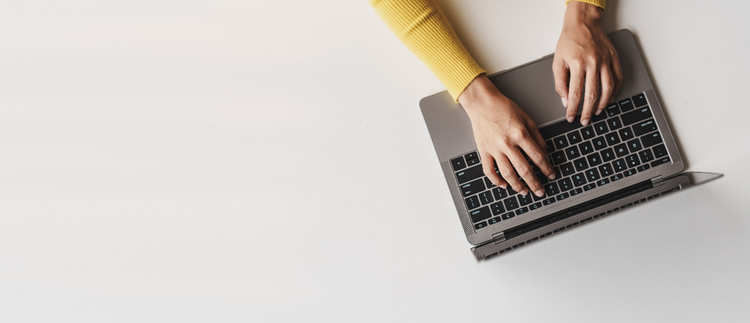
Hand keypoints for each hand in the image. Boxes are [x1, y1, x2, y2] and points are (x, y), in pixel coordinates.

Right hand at [458, 75, 555, 196]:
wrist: (482, 103)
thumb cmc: (504, 108)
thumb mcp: (527, 118)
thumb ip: (537, 136)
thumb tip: (544, 152)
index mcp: (521, 134)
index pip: (538, 157)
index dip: (547, 169)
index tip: (551, 175)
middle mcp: (508, 144)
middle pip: (524, 169)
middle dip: (535, 183)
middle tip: (541, 192)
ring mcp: (494, 149)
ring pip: (508, 174)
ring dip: (518, 186)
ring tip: (525, 192)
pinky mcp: (483, 151)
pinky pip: (489, 170)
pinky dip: (496, 181)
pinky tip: (504, 185)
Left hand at [553, 1, 622, 125]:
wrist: (583, 23)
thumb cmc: (569, 42)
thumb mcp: (557, 62)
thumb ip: (560, 83)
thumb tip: (566, 101)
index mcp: (578, 64)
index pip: (575, 94)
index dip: (573, 109)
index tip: (571, 117)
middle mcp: (594, 63)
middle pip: (593, 94)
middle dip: (588, 111)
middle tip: (585, 120)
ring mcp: (606, 61)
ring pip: (608, 88)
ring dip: (603, 104)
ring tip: (597, 112)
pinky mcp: (614, 58)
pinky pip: (618, 78)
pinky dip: (615, 91)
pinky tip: (609, 98)